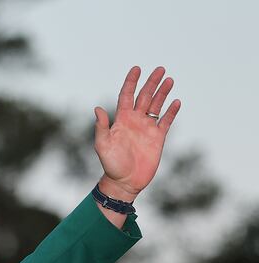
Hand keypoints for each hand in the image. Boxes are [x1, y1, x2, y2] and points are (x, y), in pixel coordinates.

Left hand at [93, 66, 180, 201]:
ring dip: (163, 93)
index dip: (131, 82)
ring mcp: (147, 128)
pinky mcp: (158, 138)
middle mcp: (135, 121)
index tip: (137, 68)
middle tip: (160, 69)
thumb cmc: (111, 164)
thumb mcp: (103, 145)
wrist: (125, 181)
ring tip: (169, 80)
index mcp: (121, 120)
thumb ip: (101, 127)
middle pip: (144, 97)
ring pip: (156, 105)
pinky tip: (176, 102)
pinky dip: (171, 112)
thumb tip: (97, 108)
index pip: (126, 96)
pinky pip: (166, 121)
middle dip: (151, 83)